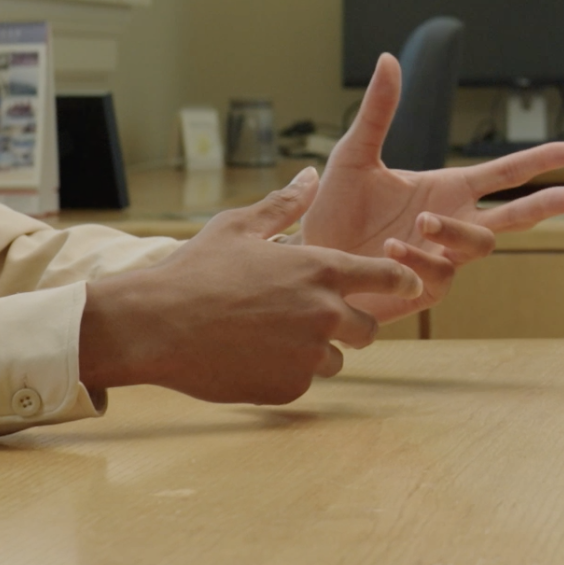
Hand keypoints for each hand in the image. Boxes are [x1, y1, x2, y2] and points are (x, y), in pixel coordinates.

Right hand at [79, 170, 417, 404]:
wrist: (155, 325)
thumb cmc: (195, 270)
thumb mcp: (238, 227)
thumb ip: (284, 205)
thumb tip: (311, 175)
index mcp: (322, 270)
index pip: (389, 278)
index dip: (402, 281)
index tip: (408, 285)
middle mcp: (325, 314)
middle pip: (368, 329)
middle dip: (349, 324)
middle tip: (311, 318)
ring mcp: (308, 356)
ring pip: (334, 359)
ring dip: (314, 351)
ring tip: (268, 336)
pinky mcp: (289, 389)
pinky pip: (302, 383)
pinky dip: (284, 374)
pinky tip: (249, 357)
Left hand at [298, 52, 563, 319]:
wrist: (309, 257)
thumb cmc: (333, 208)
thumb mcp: (353, 154)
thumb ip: (377, 112)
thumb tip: (389, 59)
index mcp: (447, 189)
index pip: (507, 173)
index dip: (543, 161)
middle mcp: (453, 223)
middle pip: (514, 215)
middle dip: (545, 205)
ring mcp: (444, 258)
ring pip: (479, 244)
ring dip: (454, 231)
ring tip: (419, 221)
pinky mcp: (424, 289)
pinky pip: (441, 275)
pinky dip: (421, 259)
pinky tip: (392, 249)